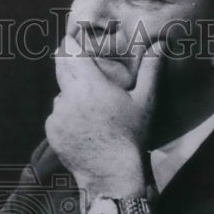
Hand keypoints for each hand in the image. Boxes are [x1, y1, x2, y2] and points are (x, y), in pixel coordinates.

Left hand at [47, 35, 161, 196]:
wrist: (111, 174)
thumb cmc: (132, 136)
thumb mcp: (145, 102)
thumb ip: (151, 69)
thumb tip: (161, 43)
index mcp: (90, 84)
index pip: (71, 53)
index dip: (70, 43)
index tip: (72, 39)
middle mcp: (69, 96)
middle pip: (60, 68)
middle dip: (67, 62)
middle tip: (77, 61)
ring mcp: (57, 114)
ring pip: (60, 95)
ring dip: (70, 95)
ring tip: (88, 106)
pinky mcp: (52, 131)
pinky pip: (57, 116)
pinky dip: (66, 116)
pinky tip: (83, 126)